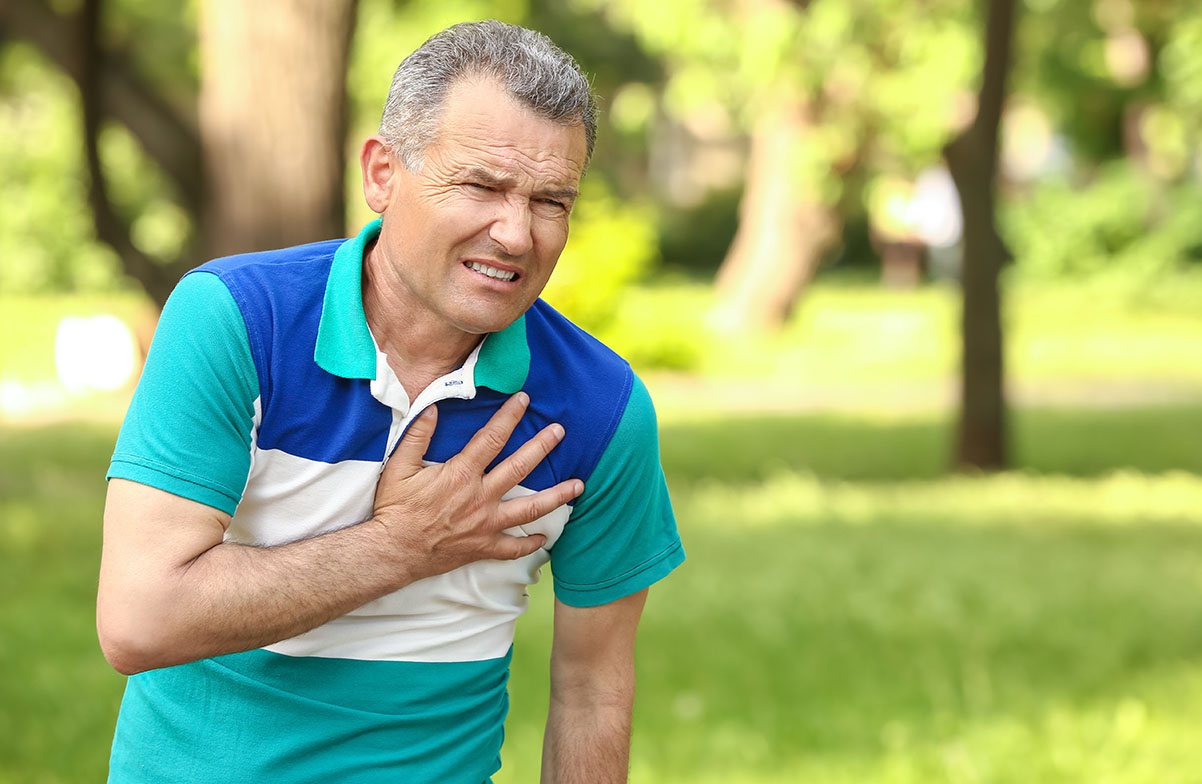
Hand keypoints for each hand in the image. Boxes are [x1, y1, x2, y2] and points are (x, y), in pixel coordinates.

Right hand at [371, 392, 582, 582]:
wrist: (393, 552)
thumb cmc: (395, 509)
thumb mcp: (399, 467)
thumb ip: (418, 436)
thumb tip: (432, 408)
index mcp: (462, 473)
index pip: (492, 437)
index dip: (509, 416)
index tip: (524, 400)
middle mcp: (480, 497)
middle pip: (520, 467)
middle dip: (542, 446)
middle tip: (560, 432)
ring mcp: (485, 524)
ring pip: (529, 509)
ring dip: (556, 496)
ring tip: (578, 486)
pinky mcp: (483, 547)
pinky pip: (513, 548)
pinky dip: (530, 544)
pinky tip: (543, 538)